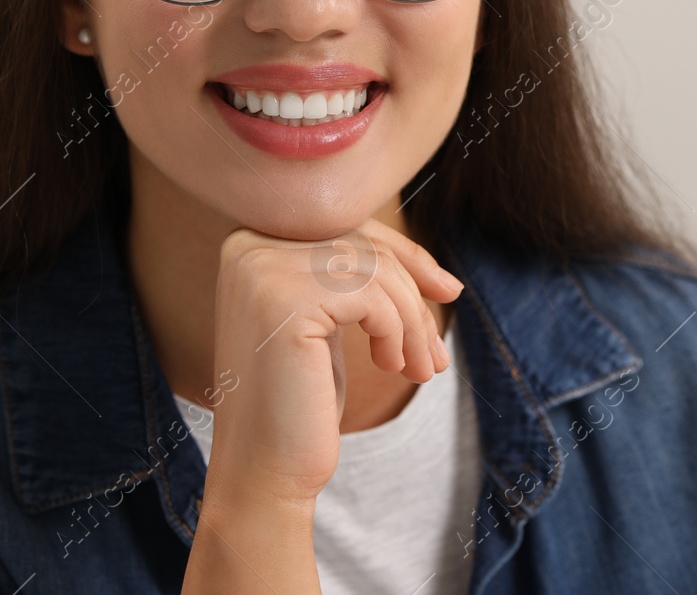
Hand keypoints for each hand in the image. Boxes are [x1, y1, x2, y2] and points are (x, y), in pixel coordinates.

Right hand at [199, 217, 462, 513]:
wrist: (264, 470)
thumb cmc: (301, 399)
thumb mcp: (331, 323)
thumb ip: (358, 278)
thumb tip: (441, 276)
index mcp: (252, 242)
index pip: (348, 225)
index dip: (406, 256)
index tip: (447, 291)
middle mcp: (249, 245)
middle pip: (364, 244)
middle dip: (414, 294)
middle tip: (435, 350)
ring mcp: (262, 269)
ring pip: (375, 269)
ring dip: (412, 321)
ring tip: (418, 367)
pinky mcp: (283, 300)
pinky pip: (371, 295)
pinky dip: (395, 331)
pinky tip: (391, 367)